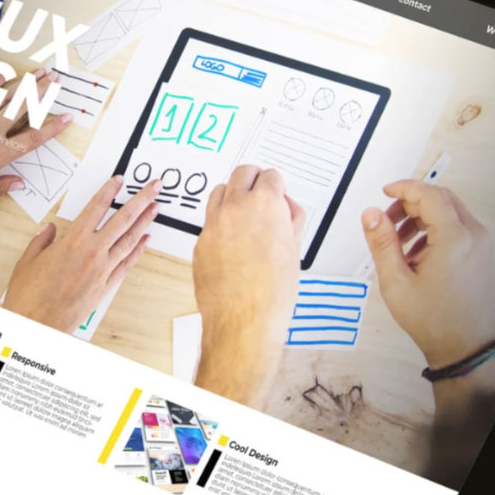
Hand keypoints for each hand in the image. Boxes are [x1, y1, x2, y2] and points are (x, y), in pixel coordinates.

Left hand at [0, 68, 73, 223]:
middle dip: (40, 91)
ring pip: (1, 98)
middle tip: (55, 78)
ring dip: (21, 83)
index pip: (31, 139)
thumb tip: (17, 182)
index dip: (52, 128)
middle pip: (20, 108)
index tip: (67, 117)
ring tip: (36, 72)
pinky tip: (2, 77)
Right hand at [2, 176, 159, 329]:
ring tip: (156, 208)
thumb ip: (41, 241)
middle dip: (141, 200)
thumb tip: (49, 229)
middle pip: (123, 219)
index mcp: (72, 241)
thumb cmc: (29, 295)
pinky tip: (146, 239)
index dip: (109, 191)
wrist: (38, 324)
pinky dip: (138, 250)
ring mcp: (103, 269)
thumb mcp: (28, 261)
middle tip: (155, 187)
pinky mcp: (106, 285)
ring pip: (129, 239)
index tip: (119, 180)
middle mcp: (92, 252)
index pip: (96, 208)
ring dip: (145, 222)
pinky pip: (127, 263)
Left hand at [191, 165, 305, 410]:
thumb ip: (291, 220)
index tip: (277, 193)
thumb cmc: (271, 294)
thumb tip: (286, 209)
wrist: (244, 321)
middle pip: (241, 173)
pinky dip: (220, 223)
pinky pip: (209, 221)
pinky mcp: (199, 243)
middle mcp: (234, 209)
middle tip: (261, 192)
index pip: (270, 175)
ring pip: (219, 192)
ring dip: (233, 196)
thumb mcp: (294, 250)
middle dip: (254, 180)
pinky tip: (232, 241)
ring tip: (244, 213)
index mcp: (264, 204)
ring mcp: (213, 225)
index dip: (277, 186)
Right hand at [361, 180, 494, 367]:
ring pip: (449, 212)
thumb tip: (371, 214)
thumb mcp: (396, 281)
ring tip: (398, 242)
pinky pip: (457, 228)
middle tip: (387, 220)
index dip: (405, 188)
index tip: (385, 192)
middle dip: (411, 203)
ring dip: (422, 217)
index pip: (429, 194)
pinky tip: (415, 253)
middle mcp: (473, 235)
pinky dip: (435, 230)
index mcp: (454, 238)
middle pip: (441, 199)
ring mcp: (480, 243)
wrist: (462, 345)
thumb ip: (382, 243)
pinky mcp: (481, 253)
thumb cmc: (431, 319)